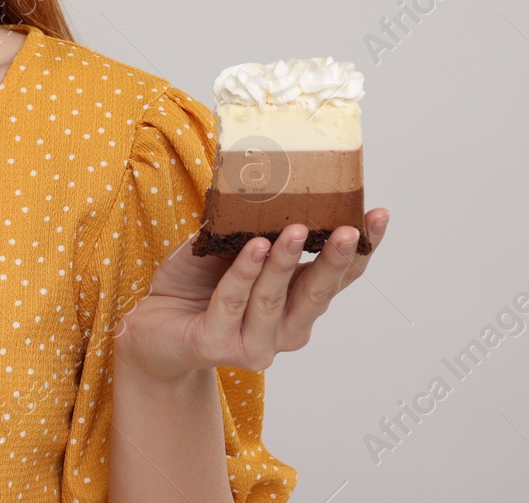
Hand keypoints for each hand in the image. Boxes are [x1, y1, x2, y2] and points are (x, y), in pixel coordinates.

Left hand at [110, 209, 388, 383]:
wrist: (151, 325)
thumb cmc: (197, 283)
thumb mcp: (231, 248)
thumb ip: (256, 229)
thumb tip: (275, 182)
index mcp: (296, 303)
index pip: (338, 279)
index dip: (361, 249)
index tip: (377, 215)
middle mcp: (284, 329)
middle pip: (317, 293)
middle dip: (335, 259)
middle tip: (350, 229)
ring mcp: (253, 344)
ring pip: (274, 298)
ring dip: (284, 261)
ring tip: (295, 228)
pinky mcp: (217, 346)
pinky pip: (232, 302)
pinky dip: (244, 272)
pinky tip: (252, 246)